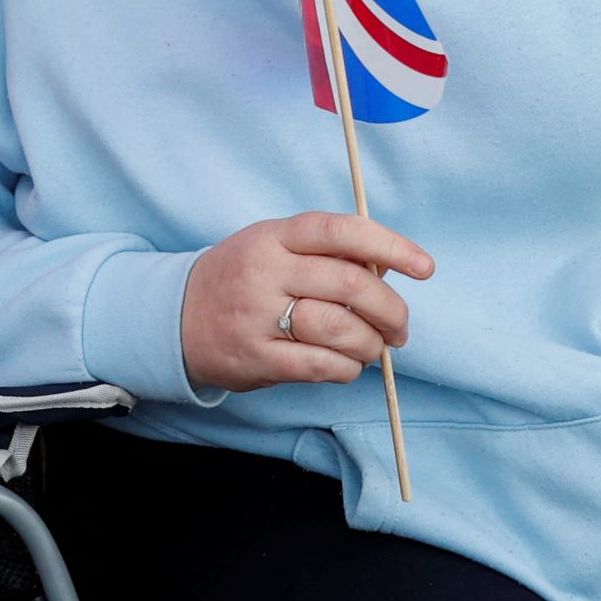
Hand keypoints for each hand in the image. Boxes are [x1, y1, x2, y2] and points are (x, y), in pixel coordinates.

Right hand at [182, 212, 434, 392]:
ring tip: (373, 348)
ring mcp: (258, 315)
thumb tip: (390, 267)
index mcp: (275, 236)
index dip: (389, 246)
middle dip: (391, 309)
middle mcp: (266, 271)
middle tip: (400, 327)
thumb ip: (326, 253)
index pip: (341, 231)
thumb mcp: (274, 247)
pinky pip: (320, 365)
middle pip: (350, 285)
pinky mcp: (256, 357)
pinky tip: (347, 365)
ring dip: (370, 344)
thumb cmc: (242, 278)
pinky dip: (346, 368)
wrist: (176, 316)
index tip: (424, 267)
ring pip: (339, 329)